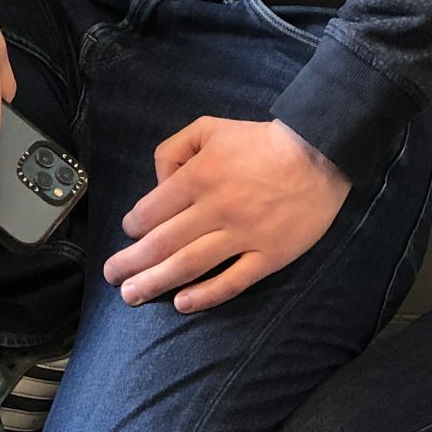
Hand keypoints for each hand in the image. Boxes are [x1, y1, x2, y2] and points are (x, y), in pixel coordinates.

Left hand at [103, 116, 350, 313]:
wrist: (319, 153)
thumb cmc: (260, 141)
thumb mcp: (210, 127)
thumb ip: (175, 149)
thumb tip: (159, 183)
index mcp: (197, 178)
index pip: (152, 211)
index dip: (133, 226)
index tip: (128, 234)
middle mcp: (214, 210)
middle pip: (162, 243)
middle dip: (131, 263)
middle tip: (112, 277)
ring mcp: (242, 236)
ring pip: (190, 265)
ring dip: (156, 282)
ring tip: (132, 295)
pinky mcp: (268, 256)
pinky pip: (232, 281)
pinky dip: (205, 295)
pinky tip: (183, 303)